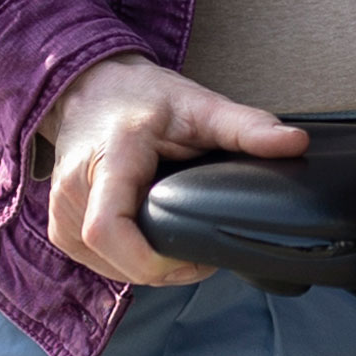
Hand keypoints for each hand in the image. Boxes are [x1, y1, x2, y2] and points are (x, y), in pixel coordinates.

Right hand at [38, 57, 308, 284]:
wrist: (89, 87)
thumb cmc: (141, 97)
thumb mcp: (197, 104)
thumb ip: (245, 127)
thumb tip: (295, 143)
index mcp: (109, 161)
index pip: (109, 230)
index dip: (154, 260)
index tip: (196, 252)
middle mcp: (74, 192)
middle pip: (119, 260)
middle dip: (168, 267)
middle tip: (204, 245)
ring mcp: (60, 214)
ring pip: (111, 269)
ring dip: (151, 266)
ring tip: (180, 238)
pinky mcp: (59, 230)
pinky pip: (100, 265)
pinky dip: (130, 260)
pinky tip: (152, 238)